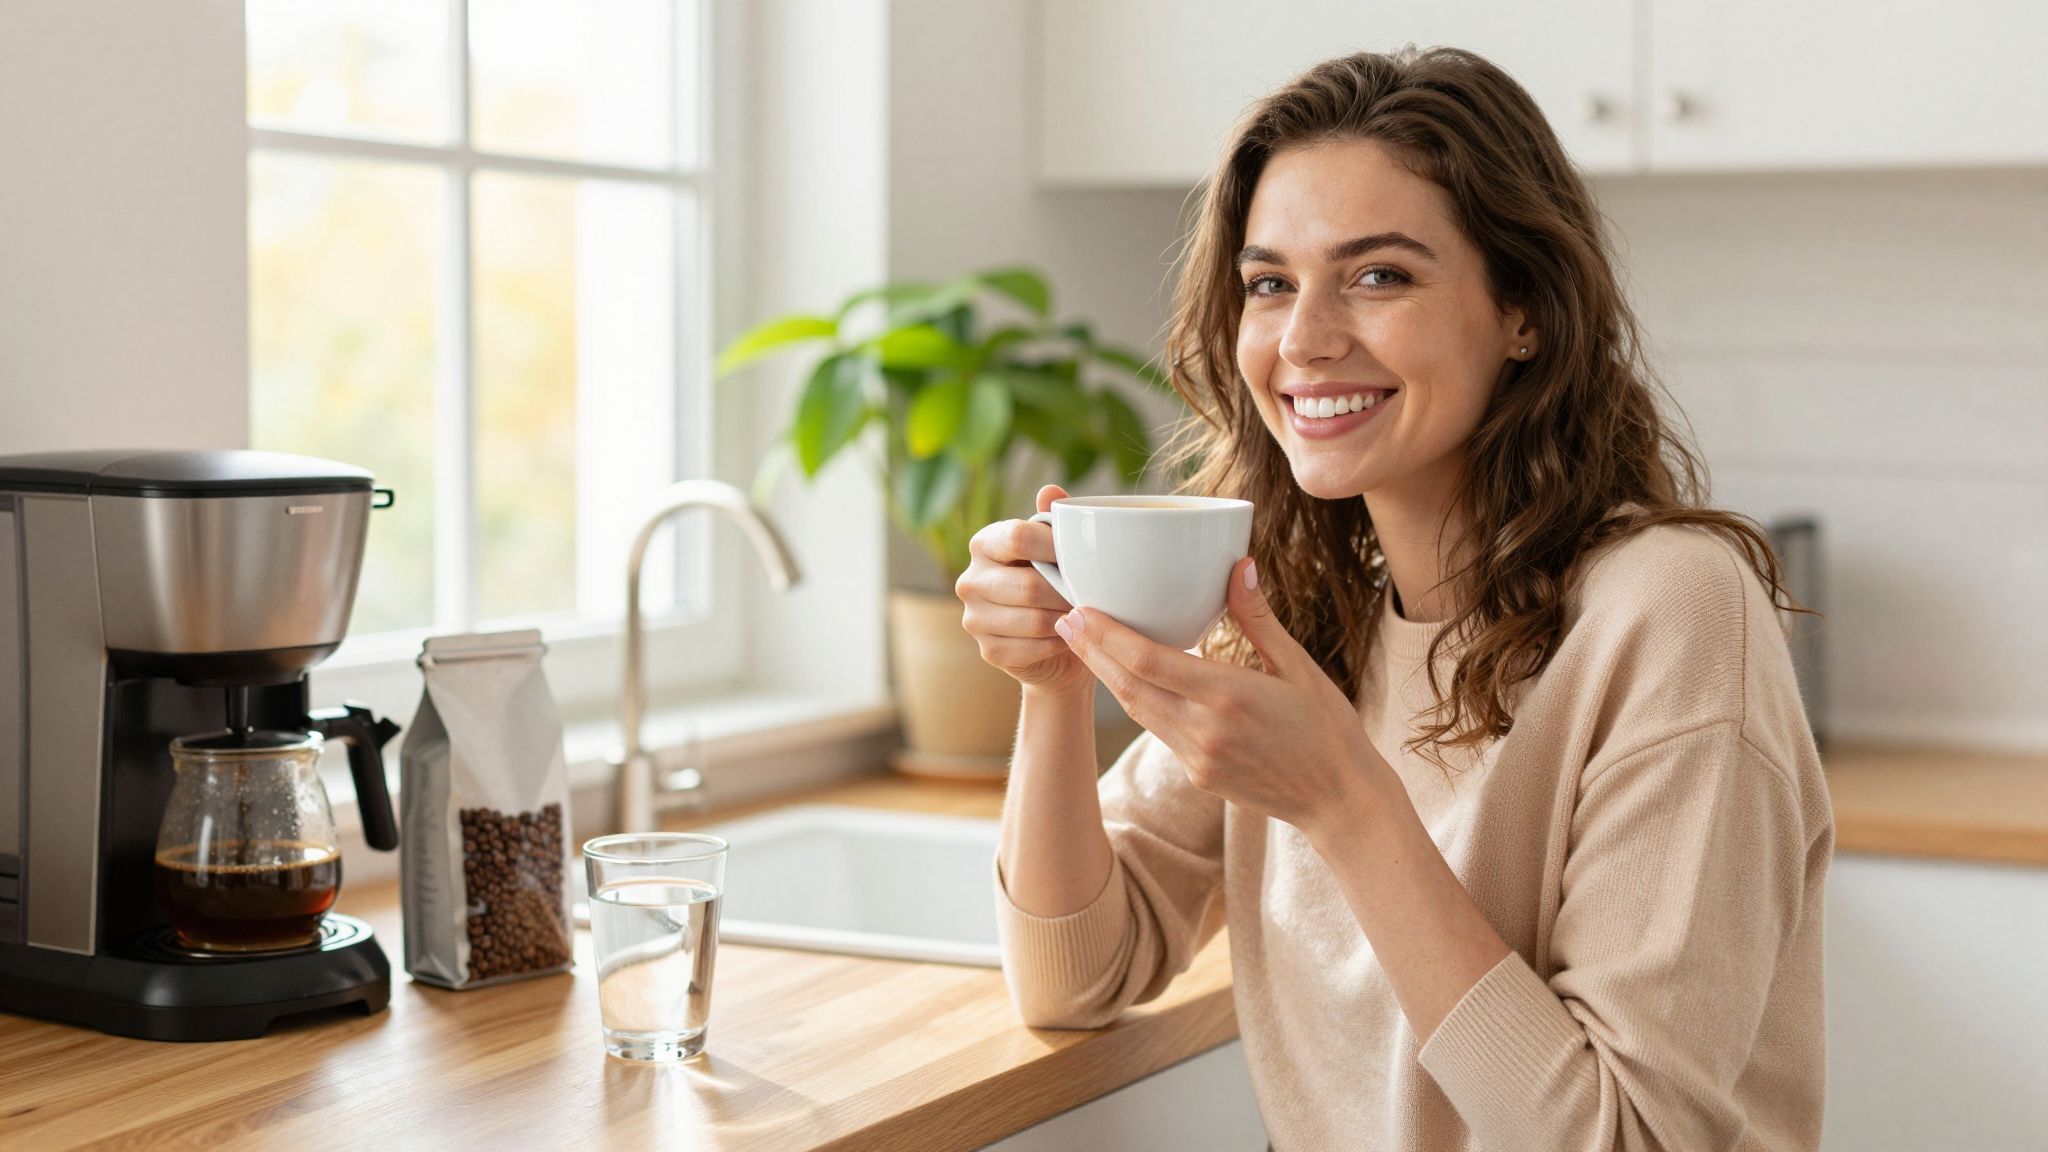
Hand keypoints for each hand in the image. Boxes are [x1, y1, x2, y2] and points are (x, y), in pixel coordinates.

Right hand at [955, 485, 1090, 693]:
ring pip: (1034, 619)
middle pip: (1028, 585)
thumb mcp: (1057, 549)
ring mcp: (974, 618)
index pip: (1017, 537)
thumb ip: (1053, 520)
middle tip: (1090, 593)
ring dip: (1066, 619)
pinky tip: (1067, 635)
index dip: (1054, 546)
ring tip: (1082, 613)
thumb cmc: (1057, 584)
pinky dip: (1059, 643)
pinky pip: (1033, 648)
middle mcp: (970, 580)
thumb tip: (1049, 491)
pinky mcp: (988, 651)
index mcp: (984, 543)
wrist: (1056, 640)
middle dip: (1066, 592)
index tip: (1082, 555)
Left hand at [1053, 557, 1394, 840]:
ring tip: (1082, 642)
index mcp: (1229, 697)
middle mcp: (1205, 731)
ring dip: (1107, 676)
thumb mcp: (1299, 667)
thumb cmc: (1327, 728)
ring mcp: (1197, 757)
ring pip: (1138, 710)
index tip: (1080, 610)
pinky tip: (1126, 677)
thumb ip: (1258, 619)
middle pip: (1130, 687)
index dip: (1106, 637)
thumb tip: (1238, 564)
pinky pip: (1157, 729)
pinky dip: (1136, 699)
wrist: (1338, 801)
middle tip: (1065, 617)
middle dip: (1092, 652)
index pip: (1149, 663)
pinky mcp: (1197, 773)